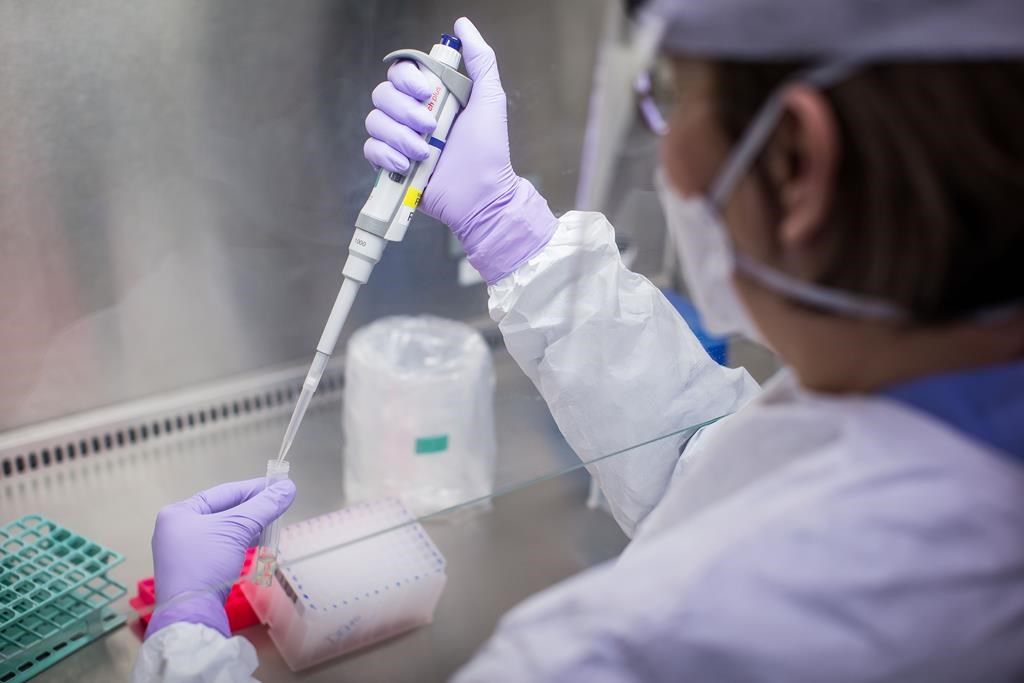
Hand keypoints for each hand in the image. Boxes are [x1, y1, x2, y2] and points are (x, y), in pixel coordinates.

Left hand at [146, 477, 295, 637]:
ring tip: (271, 523)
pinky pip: (221, 546)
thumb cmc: (204, 565)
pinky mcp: (193, 569)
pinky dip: (240, 542)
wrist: (190, 613)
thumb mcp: (237, 529)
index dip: (254, 489)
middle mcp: (177, 529)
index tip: (278, 486)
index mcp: (178, 513)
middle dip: (253, 509)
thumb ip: (263, 506)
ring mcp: (183, 550)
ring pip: (224, 529)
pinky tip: (257, 541)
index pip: (223, 492)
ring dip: (249, 527)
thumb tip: (287, 488)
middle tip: (278, 504)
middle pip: (224, 511)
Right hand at [363, 17, 557, 283]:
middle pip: (382, 94)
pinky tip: (406, 165)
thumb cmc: (489, 149)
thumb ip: (480, 60)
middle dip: (405, 111)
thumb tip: (462, 24)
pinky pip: (370, 149)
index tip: (428, 92)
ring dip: (399, 136)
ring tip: (425, 153)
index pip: (401, 71)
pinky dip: (386, 155)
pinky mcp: (391, 164)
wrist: (482, 195)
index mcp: (432, 95)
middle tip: (431, 128)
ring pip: (374, 121)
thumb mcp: (489, 99)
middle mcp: (412, 114)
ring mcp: (399, 139)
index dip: (407, 78)